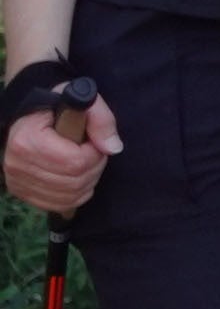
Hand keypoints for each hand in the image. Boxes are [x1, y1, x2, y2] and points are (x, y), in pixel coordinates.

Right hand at [4, 98, 117, 218]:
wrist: (32, 119)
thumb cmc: (58, 108)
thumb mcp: (82, 103)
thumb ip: (101, 120)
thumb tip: (113, 148)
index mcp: (28, 139)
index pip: (75, 162)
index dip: (95, 154)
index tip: (94, 142)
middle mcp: (17, 164)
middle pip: (73, 182)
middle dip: (94, 168)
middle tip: (95, 153)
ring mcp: (17, 181)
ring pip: (68, 196)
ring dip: (88, 182)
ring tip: (87, 163)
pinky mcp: (21, 192)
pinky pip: (58, 205)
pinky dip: (76, 195)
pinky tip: (78, 178)